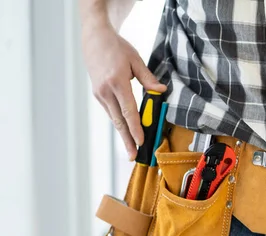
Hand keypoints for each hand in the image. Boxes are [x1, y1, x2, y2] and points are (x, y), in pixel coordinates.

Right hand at [82, 23, 166, 159]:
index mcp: (117, 82)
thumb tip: (161, 91)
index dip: (136, 128)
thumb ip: (149, 78)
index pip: (128, 110)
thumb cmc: (117, 47)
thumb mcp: (136, 60)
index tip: (141, 141)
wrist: (94, 39)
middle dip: (127, 140)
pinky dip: (119, 123)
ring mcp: (99, 94)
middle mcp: (105, 91)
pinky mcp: (98, 94)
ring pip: (114, 118)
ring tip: (131, 149)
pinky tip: (126, 132)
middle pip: (119, 121)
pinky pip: (111, 112)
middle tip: (133, 156)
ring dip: (123, 134)